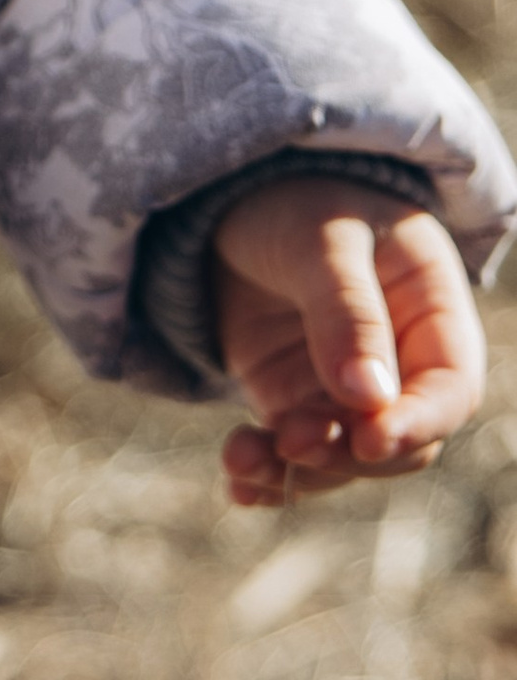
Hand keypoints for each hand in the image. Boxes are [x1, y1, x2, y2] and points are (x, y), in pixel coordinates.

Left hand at [212, 175, 486, 505]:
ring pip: (343, 458)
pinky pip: (294, 455)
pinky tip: (238, 483)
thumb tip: (369, 400)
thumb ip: (348, 311)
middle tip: (291, 440)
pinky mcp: (296, 402)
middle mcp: (401, 362)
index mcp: (433, 310)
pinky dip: (267, 473)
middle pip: (400, 441)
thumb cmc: (297, 200)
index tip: (369, 439)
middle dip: (349, 455)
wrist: (230, 197)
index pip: (450, 388)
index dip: (419, 422)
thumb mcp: (322, 239)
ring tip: (243, 460)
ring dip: (298, 470)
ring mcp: (346, 389)